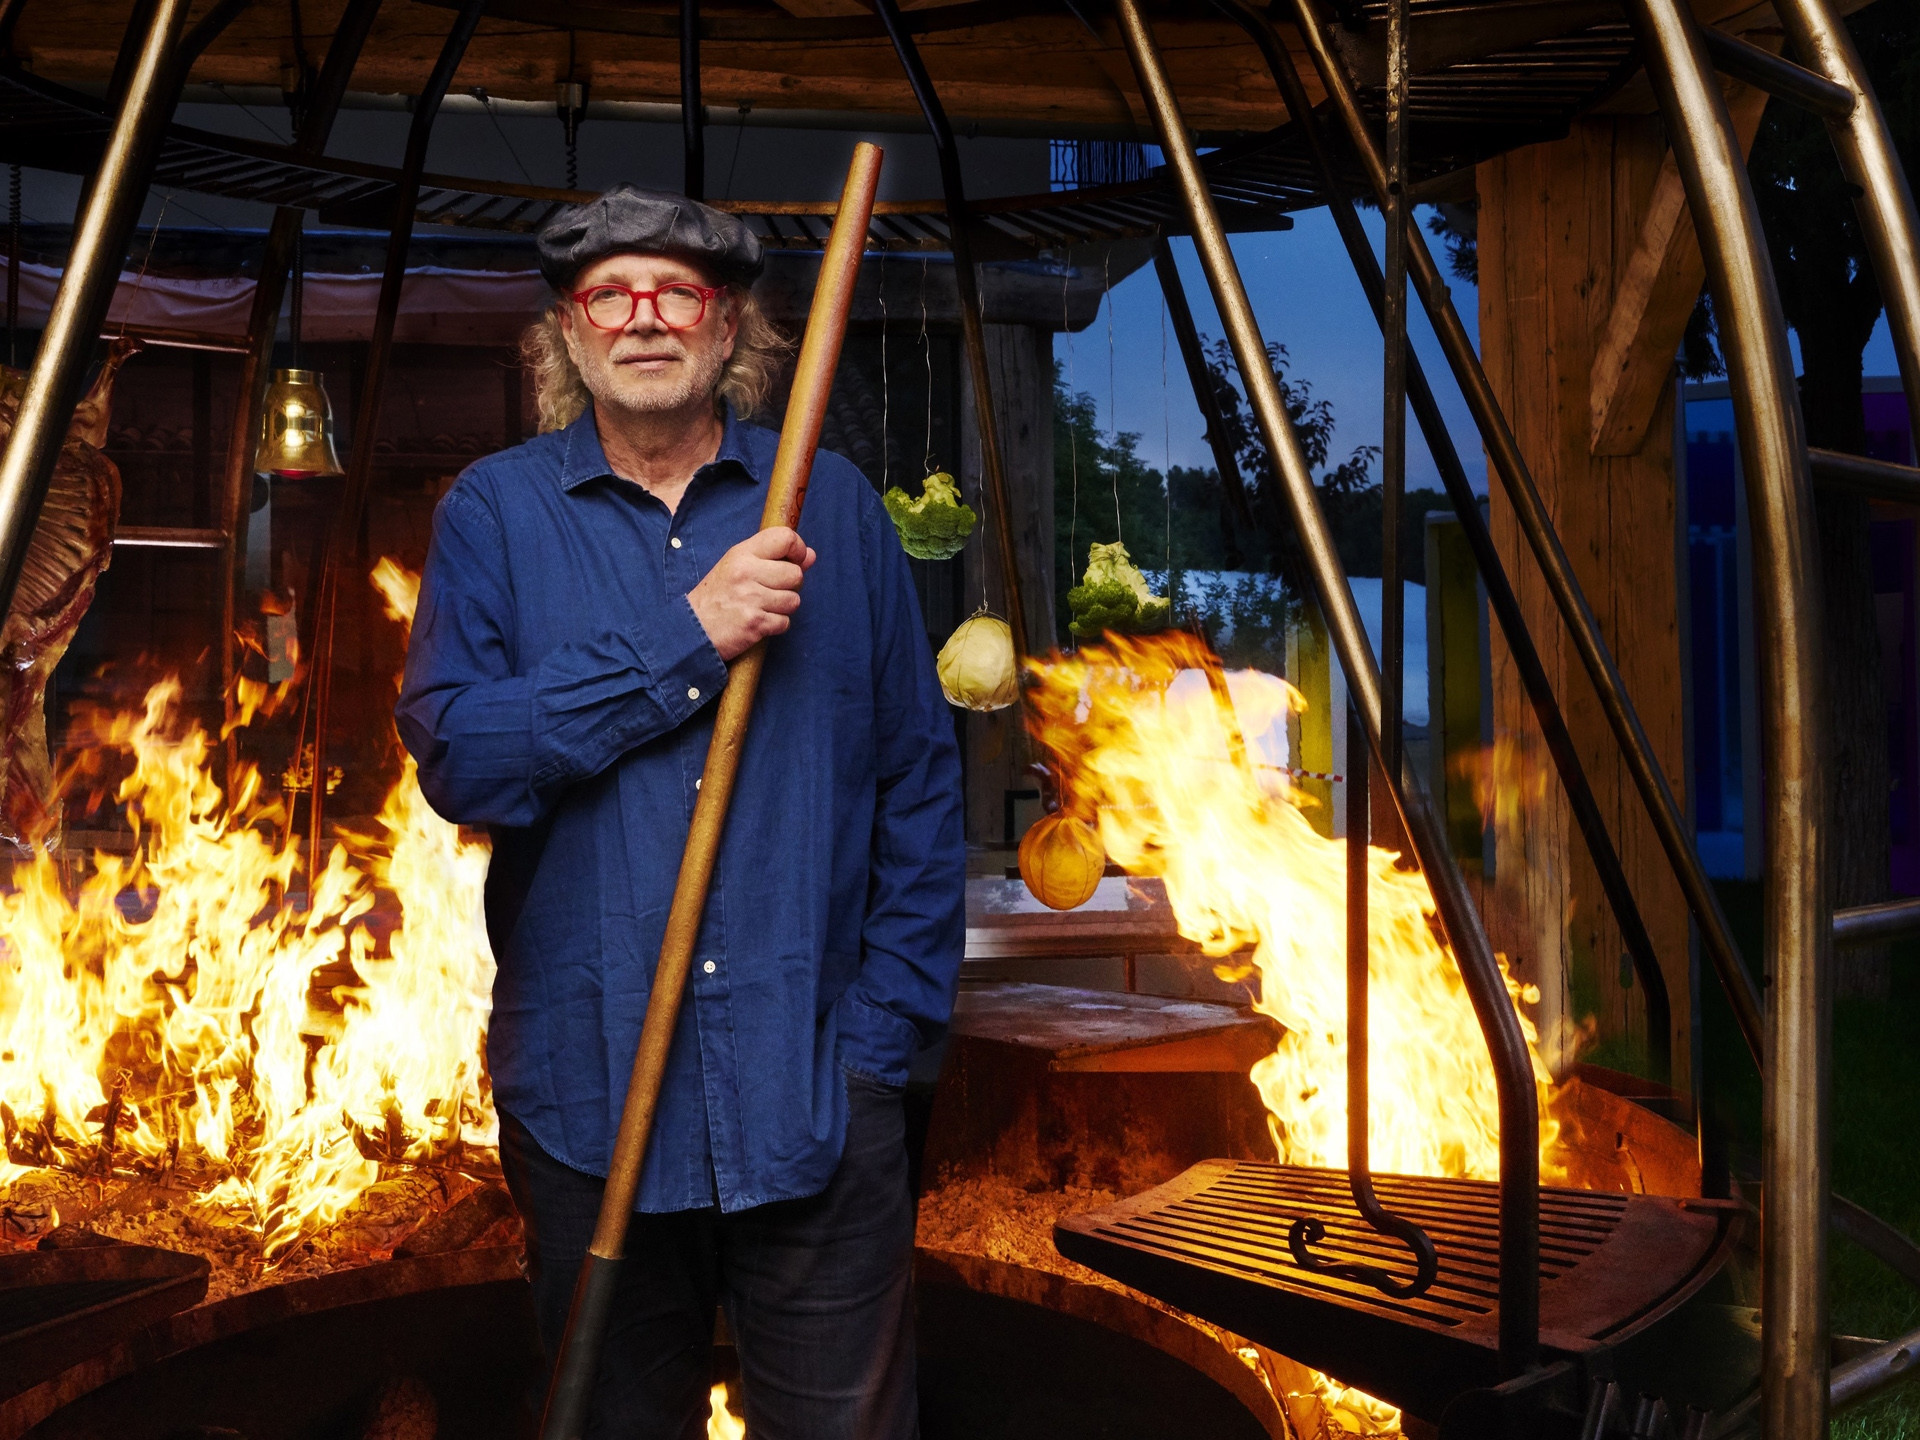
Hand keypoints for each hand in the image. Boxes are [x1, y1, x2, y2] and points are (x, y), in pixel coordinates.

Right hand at [688, 527, 817, 661]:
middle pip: (795, 574)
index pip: (785, 538)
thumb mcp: (738, 566)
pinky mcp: (755, 623)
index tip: (794, 561)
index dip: (798, 550)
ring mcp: (751, 598)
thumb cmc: (716, 597)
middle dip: (789, 586)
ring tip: (762, 607)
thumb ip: (773, 558)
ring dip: (782, 608)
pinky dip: (775, 625)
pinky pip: (785, 622)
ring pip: (794, 600)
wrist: (691, 630)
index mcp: (742, 553)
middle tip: (770, 592)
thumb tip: (810, 555)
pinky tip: (759, 622)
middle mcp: (746, 572)